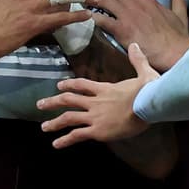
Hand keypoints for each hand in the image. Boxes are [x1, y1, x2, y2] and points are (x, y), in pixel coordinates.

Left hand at [37, 43, 155, 147]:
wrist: (149, 105)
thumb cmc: (149, 90)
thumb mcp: (144, 72)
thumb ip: (137, 59)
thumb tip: (134, 44)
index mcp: (105, 88)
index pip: (82, 84)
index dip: (70, 85)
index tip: (59, 86)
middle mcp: (95, 101)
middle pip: (69, 99)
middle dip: (53, 102)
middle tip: (40, 104)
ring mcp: (95, 116)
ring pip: (69, 117)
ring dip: (55, 122)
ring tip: (44, 127)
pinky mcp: (98, 131)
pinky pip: (78, 135)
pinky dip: (66, 140)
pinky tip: (56, 144)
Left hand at [93, 0, 188, 71]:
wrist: (173, 51)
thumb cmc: (176, 35)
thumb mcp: (179, 14)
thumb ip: (177, 1)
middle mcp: (134, 2)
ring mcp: (127, 15)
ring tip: (84, 1)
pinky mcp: (121, 30)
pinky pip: (102, 19)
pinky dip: (93, 17)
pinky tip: (88, 19)